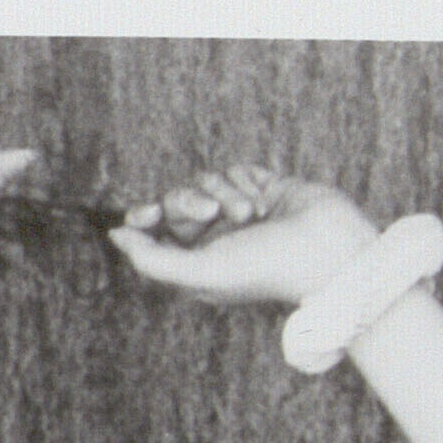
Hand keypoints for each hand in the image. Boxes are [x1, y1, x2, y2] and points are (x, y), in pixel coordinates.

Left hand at [107, 168, 380, 311]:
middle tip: (212, 212)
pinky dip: (247, 181)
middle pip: (178, 200)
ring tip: (252, 214)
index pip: (156, 233)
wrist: (324, 249)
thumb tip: (117, 236)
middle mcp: (213, 240)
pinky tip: (266, 202)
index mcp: (195, 266)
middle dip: (191, 200)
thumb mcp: (200, 273)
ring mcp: (237, 214)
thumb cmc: (264, 269)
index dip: (146, 217)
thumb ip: (152, 260)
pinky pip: (236, 169)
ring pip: (208, 180)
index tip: (146, 213)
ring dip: (226, 192)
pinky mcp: (261, 189)